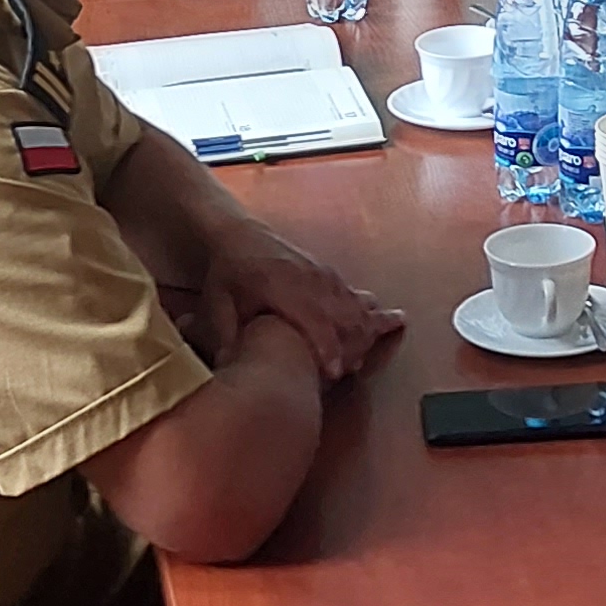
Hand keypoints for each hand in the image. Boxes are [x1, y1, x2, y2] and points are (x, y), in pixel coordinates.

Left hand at [201, 225, 399, 382]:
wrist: (239, 233)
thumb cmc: (227, 273)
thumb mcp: (217, 305)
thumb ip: (226, 337)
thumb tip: (229, 370)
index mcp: (281, 287)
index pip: (311, 319)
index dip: (325, 346)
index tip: (335, 372)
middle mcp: (309, 279)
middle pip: (342, 313)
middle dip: (353, 342)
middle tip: (355, 368)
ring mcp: (322, 274)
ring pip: (354, 302)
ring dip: (368, 326)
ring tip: (379, 345)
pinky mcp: (328, 274)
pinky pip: (355, 294)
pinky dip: (370, 310)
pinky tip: (388, 320)